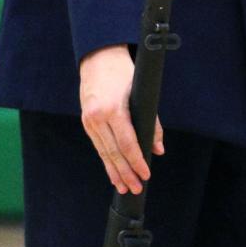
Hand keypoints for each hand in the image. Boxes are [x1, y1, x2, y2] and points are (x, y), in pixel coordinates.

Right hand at [79, 45, 163, 193]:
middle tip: (137, 188)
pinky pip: (98, 146)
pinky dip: (106, 160)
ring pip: (104, 153)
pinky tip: (113, 172)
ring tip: (124, 188)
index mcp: (113, 109)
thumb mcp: (141, 93)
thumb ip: (151, 121)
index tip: (146, 174)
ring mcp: (89, 120)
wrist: (98, 58)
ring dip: (115, 172)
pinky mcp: (86, 122)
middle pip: (114, 152)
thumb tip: (158, 148)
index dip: (137, 161)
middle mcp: (98, 117)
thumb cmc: (123, 73)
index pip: (127, 143)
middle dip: (126, 173)